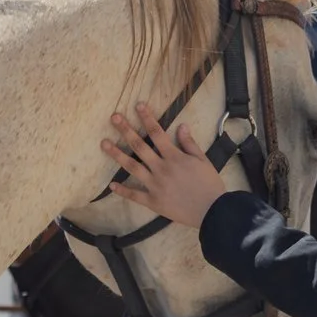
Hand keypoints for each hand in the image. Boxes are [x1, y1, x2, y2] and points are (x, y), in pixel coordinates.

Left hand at [102, 103, 228, 228]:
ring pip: (132, 167)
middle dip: (126, 130)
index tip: (138, 105)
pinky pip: (135, 195)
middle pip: (139, 146)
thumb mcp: (203, 160)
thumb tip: (181, 125)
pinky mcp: (153, 201)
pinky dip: (123, 190)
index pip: (157, 133)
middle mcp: (161, 168)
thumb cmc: (210, 184)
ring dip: (117, 154)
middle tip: (113, 118)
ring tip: (104, 143)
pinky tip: (111, 185)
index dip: (147, 118)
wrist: (213, 211)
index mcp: (174, 157)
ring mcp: (155, 185)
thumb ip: (189, 144)